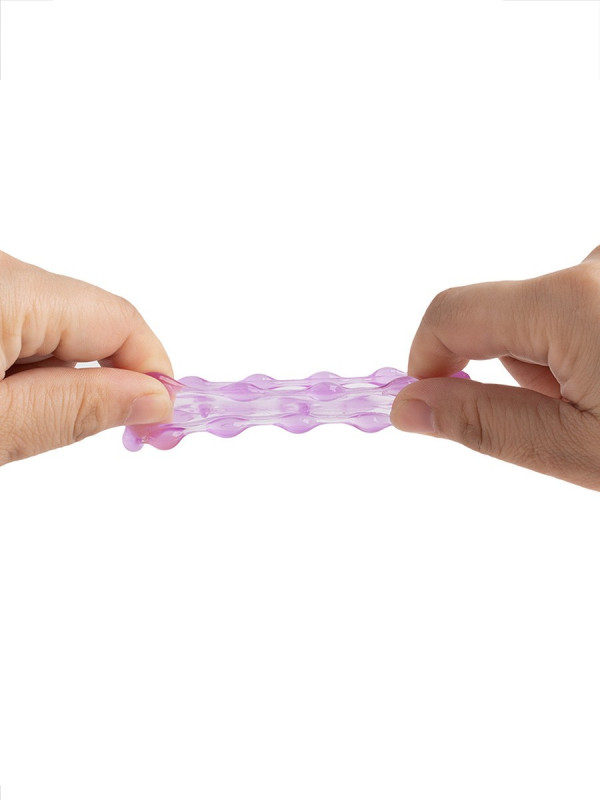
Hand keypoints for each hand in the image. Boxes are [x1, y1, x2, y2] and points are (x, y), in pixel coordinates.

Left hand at [0, 250, 172, 464]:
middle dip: (96, 379)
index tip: (158, 425)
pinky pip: (15, 322)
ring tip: (9, 421)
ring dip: (49, 377)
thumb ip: (75, 408)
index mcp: (8, 288)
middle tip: (87, 436)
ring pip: (48, 325)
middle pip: (84, 320)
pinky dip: (17, 364)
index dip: (151, 373)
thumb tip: (153, 397)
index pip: (118, 320)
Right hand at [390, 245, 599, 490]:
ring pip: (541, 315)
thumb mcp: (579, 447)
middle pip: (500, 317)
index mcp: (567, 299)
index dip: (427, 365)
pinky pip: (576, 304)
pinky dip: (584, 342)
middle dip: (515, 372)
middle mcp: (592, 265)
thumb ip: (486, 421)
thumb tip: (410, 406)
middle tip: (574, 420)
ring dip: (555, 360)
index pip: (450, 315)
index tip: (433, 407)